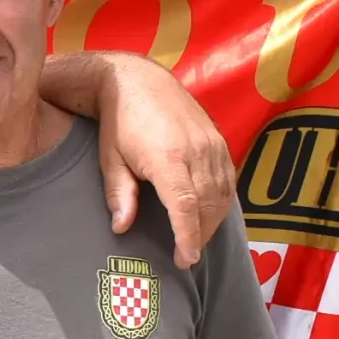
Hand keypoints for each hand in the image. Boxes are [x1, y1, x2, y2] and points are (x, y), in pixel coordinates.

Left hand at [100, 54, 233, 267]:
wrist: (138, 80)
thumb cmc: (119, 122)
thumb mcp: (110, 159)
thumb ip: (119, 195)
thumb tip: (121, 229)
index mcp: (168, 157)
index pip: (185, 205)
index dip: (188, 235)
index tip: (186, 258)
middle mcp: (196, 150)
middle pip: (208, 205)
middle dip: (200, 235)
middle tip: (185, 256)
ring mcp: (211, 144)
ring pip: (222, 194)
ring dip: (212, 221)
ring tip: (196, 239)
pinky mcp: (218, 140)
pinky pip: (228, 179)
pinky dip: (222, 201)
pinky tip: (209, 215)